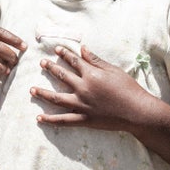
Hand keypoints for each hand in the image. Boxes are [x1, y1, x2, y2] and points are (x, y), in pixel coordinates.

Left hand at [30, 45, 153, 131]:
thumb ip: (95, 60)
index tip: (56, 49)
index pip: (73, 61)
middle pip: (62, 76)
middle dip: (50, 68)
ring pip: (57, 99)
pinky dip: (51, 120)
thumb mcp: (113, 70)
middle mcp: (83, 89)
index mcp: (91, 75)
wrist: (138, 112)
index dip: (64, 54)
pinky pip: (64, 121)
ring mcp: (82, 105)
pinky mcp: (84, 120)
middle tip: (42, 63)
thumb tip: (82, 49)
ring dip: (42, 94)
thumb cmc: (129, 89)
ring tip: (31, 90)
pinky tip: (39, 118)